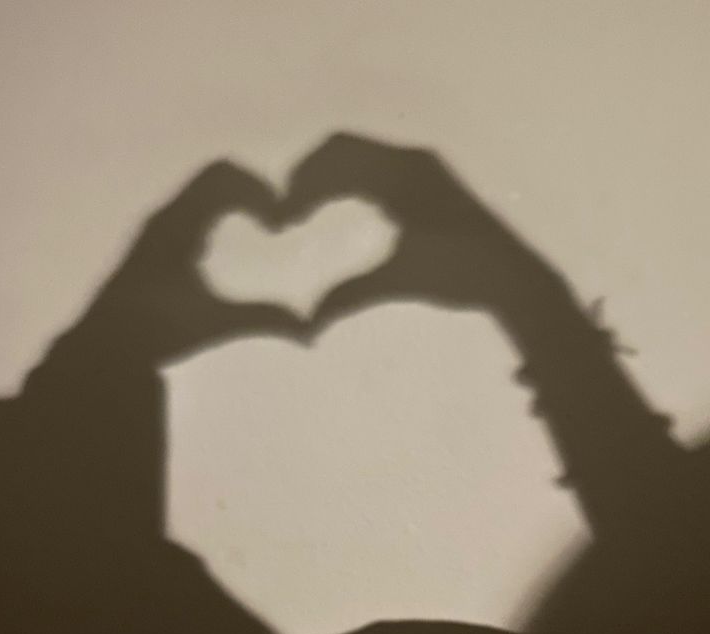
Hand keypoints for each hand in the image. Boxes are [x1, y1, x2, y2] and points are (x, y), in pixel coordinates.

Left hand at [83, 161, 304, 362]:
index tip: (278, 222)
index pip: (223, 177)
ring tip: (260, 227)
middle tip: (276, 219)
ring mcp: (157, 226)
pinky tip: (227, 247)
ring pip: (202, 190)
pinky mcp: (153, 241)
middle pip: (216, 176)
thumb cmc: (157, 330)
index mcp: (179, 223)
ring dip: (235, 200)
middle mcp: (166, 215)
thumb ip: (263, 320)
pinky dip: (218, 212)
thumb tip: (309, 335)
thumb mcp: (215, 323)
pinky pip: (192, 207)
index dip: (259, 190)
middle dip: (252, 190)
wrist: (105, 348)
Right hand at [282, 133, 526, 329]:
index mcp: (401, 173)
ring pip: (360, 158)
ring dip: (330, 180)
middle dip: (310, 177)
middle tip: (289, 215)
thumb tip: (310, 324)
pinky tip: (342, 212)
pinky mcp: (430, 181)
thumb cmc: (457, 272)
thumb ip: (350, 294)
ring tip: (307, 214)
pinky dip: (352, 185)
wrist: (511, 276)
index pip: (335, 159)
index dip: (302, 185)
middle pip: (343, 149)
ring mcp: (424, 167)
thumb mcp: (399, 280)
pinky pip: (378, 170)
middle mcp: (411, 159)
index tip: (284, 219)